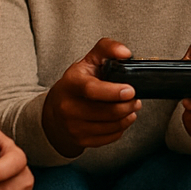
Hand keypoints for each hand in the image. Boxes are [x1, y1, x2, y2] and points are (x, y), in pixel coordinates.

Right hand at [41, 37, 140, 156]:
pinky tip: (122, 119)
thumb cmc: (77, 83)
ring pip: (111, 126)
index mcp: (71, 83)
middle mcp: (68, 107)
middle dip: (128, 105)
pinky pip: (110, 137)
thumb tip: (125, 52)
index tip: (131, 90)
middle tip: (135, 99)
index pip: (92, 90)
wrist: (55, 110)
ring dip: (127, 117)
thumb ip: (108, 48)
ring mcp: (73, 126)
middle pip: (107, 112)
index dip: (114, 92)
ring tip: (131, 107)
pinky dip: (121, 128)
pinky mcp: (81, 140)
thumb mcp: (89, 60)